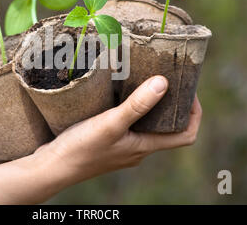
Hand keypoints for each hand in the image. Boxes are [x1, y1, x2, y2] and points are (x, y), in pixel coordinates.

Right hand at [35, 75, 201, 184]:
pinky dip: (131, 109)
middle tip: (166, 78)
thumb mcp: (110, 123)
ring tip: (144, 80)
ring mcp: (123, 147)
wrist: (52, 167)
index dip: (193, 113)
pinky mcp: (108, 142)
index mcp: (145, 147)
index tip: (188, 90)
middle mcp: (138, 149)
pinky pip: (128, 125)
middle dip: (171, 104)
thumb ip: (137, 105)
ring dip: (150, 105)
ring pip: (147, 125)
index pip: (185, 135)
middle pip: (167, 127)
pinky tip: (118, 95)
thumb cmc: (81, 148)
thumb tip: (164, 83)